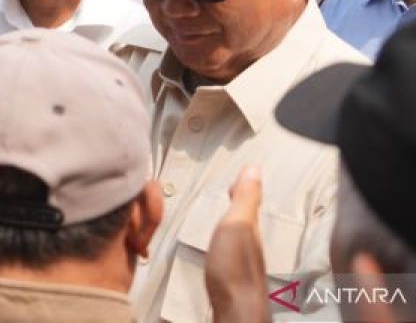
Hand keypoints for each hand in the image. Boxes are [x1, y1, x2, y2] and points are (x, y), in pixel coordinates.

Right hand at [205, 166, 269, 322]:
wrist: (237, 312)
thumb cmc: (235, 271)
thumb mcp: (238, 225)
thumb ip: (245, 199)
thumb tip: (254, 168)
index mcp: (250, 228)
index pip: (250, 201)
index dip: (244, 187)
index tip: (241, 173)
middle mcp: (250, 244)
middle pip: (248, 218)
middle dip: (241, 204)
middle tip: (234, 189)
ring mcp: (243, 262)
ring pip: (242, 235)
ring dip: (235, 221)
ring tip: (228, 212)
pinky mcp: (233, 278)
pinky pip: (233, 250)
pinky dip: (229, 240)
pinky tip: (222, 246)